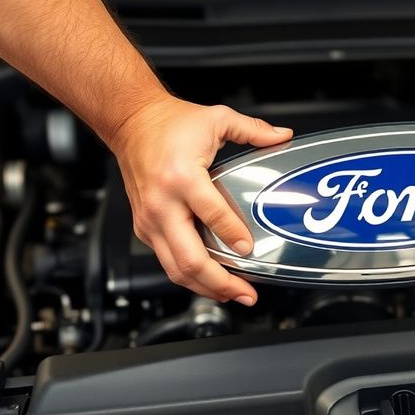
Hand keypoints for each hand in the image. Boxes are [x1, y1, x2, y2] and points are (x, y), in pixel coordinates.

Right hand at [108, 97, 291, 304]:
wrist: (130, 122)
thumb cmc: (168, 123)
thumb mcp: (216, 118)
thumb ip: (253, 130)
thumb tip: (283, 137)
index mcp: (181, 177)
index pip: (211, 214)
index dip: (233, 235)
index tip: (250, 250)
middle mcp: (161, 204)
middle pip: (190, 258)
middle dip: (221, 282)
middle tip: (247, 292)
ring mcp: (149, 220)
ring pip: (176, 269)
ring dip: (206, 288)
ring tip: (234, 295)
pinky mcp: (145, 228)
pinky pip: (167, 262)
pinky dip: (190, 277)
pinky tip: (211, 282)